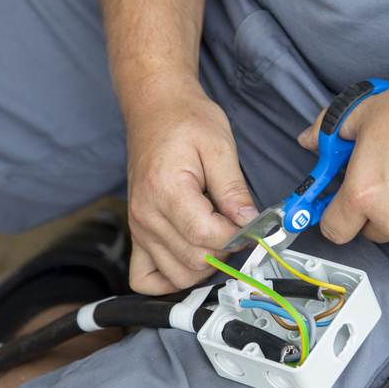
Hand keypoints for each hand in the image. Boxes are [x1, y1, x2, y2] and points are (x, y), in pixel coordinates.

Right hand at [125, 77, 257, 293]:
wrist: (155, 108)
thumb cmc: (185, 120)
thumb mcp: (220, 146)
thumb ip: (235, 189)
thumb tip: (251, 223)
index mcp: (165, 190)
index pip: (206, 236)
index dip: (236, 237)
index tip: (251, 225)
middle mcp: (146, 214)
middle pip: (193, 259)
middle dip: (224, 250)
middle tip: (236, 227)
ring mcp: (139, 227)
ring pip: (176, 275)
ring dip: (203, 266)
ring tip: (216, 238)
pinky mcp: (137, 233)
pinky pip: (145, 278)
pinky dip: (169, 279)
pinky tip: (190, 261)